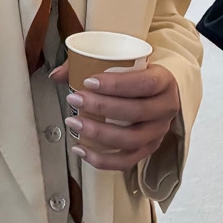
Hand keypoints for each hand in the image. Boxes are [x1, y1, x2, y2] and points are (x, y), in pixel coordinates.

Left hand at [50, 64, 179, 170]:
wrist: (159, 91)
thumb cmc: (136, 74)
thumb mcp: (122, 61)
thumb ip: (88, 62)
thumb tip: (56, 75)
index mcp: (164, 81)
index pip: (144, 84)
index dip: (116, 84)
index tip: (88, 81)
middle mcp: (166, 108)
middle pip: (136, 112)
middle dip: (101, 107)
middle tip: (74, 99)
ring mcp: (158, 132)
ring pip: (131, 139)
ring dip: (99, 133)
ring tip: (74, 123)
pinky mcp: (148, 149)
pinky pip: (127, 161)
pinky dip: (102, 159)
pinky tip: (81, 150)